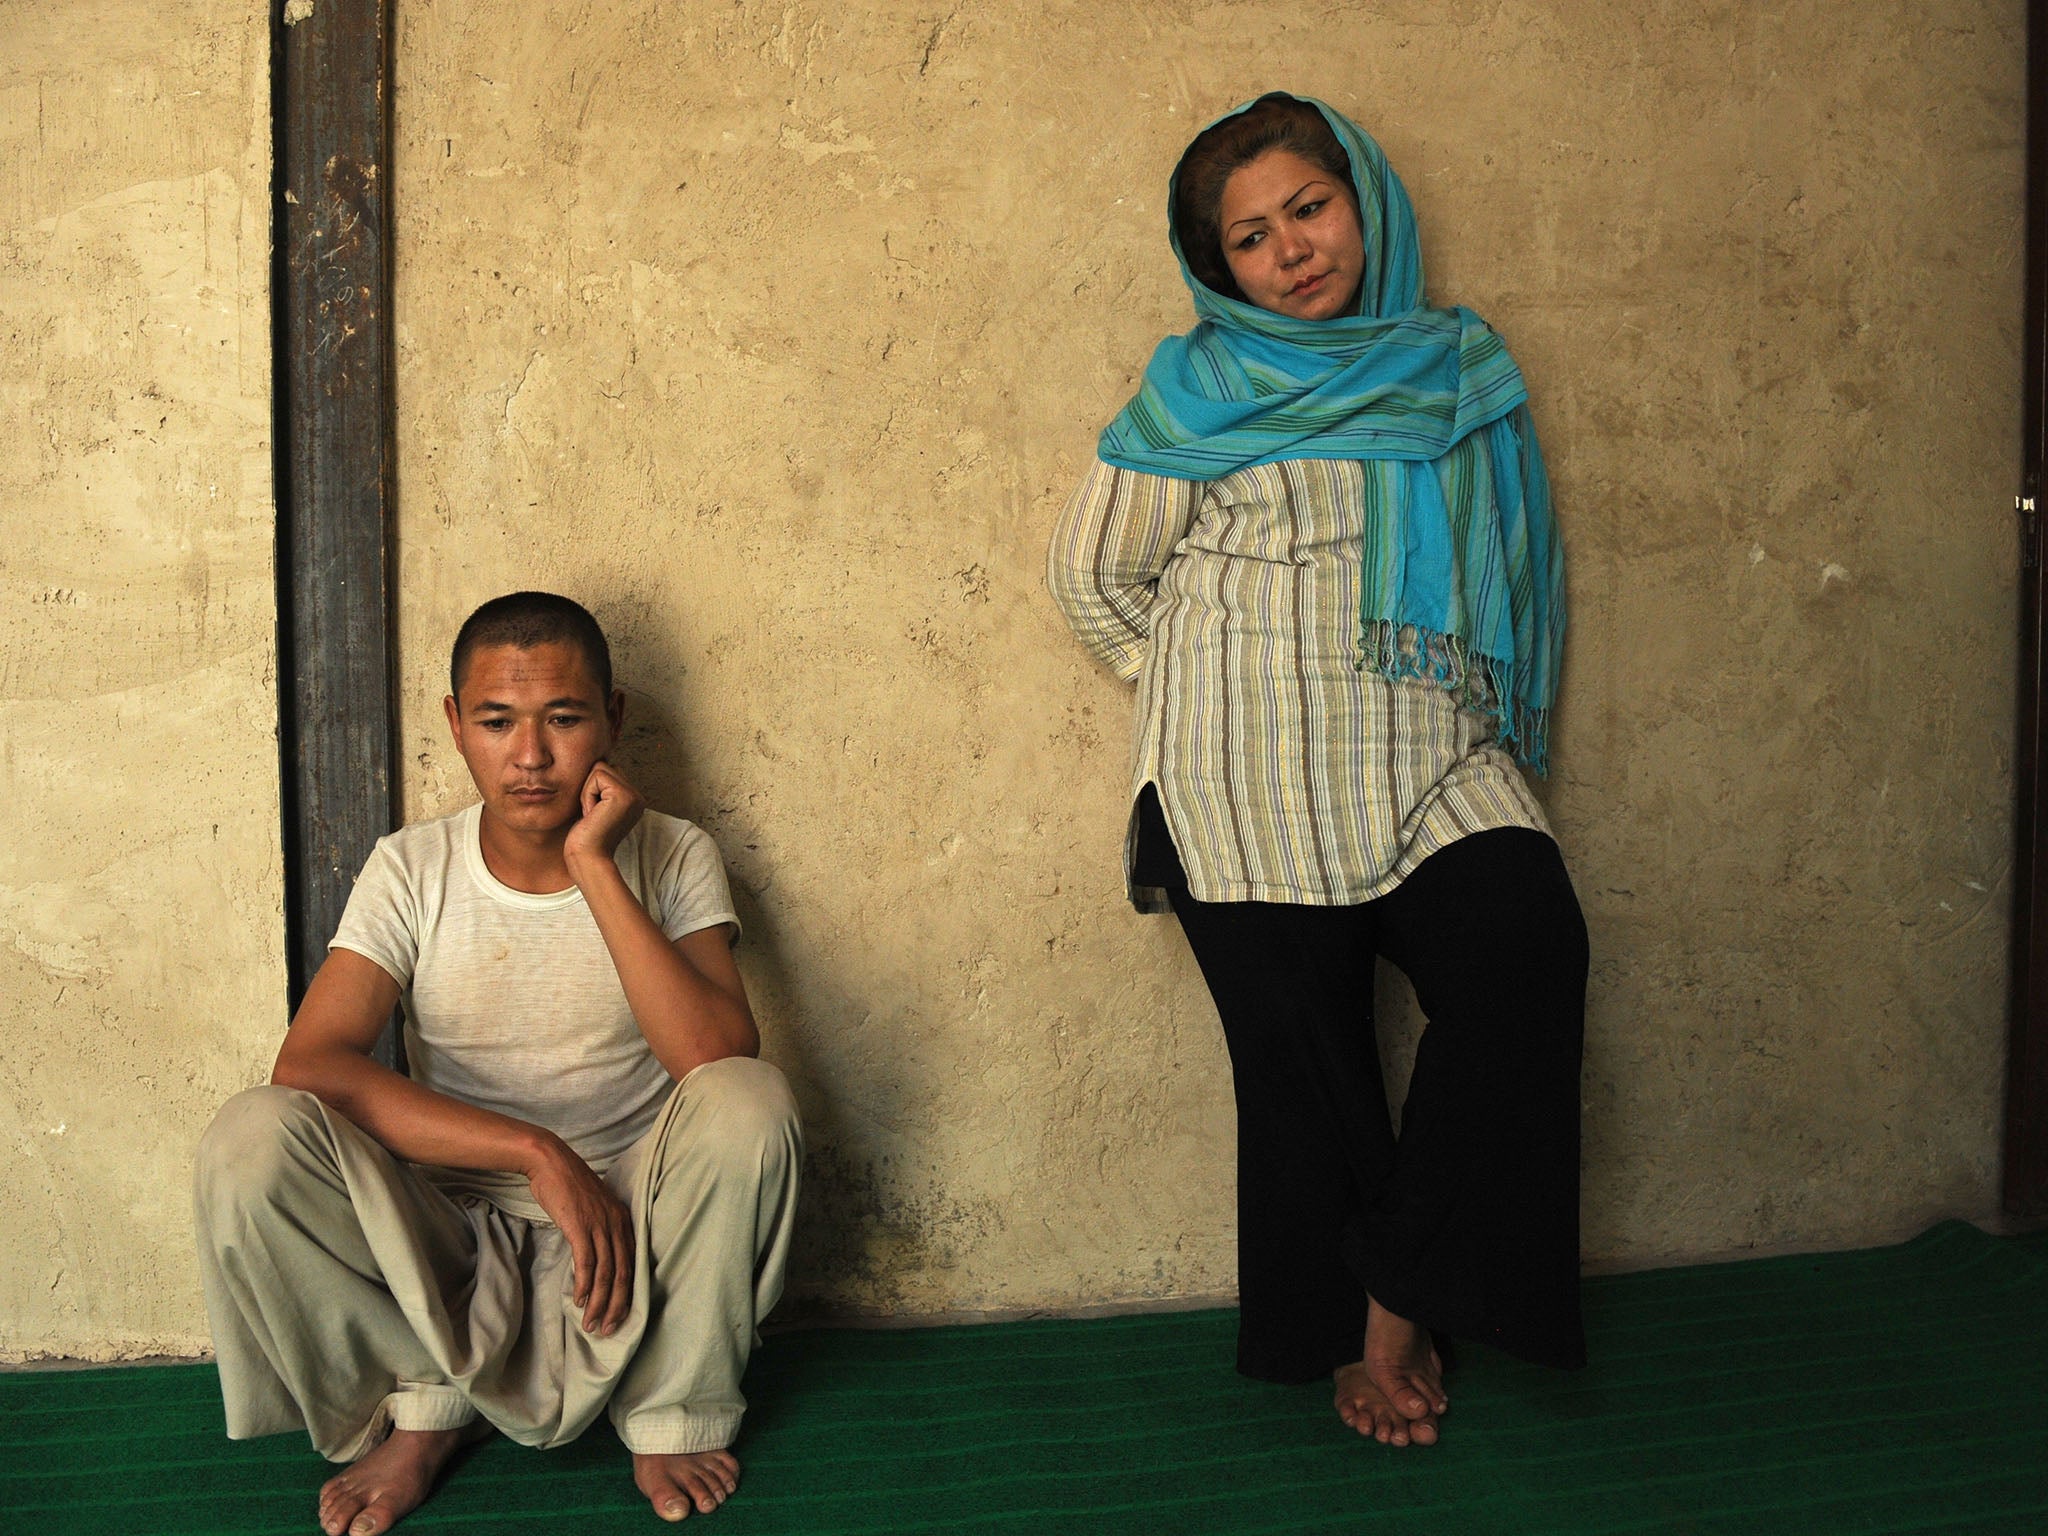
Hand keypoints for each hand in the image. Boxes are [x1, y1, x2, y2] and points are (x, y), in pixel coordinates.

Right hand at [523, 1137, 635, 1334]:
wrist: (551, 1161)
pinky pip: (586, 1263)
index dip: (628, 1295)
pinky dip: (585, 1285)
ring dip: (599, 1303)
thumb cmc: (569, 1186)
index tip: (621, 1317)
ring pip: (606, 1274)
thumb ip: (599, 1232)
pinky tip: (580, 1300)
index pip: (632, 1266)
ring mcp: (599, 1225)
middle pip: (623, 1275)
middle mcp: (616, 1225)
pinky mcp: (580, 1226)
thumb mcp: (593, 1209)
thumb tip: (595, 1261)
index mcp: (623, 1221)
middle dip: (617, 1306)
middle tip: (608, 1330)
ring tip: (590, 1323)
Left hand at [564, 759, 643, 867]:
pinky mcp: (623, 795)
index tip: (593, 815)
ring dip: (588, 791)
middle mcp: (638, 796)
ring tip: (592, 814)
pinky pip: (596, 776)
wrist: (588, 860)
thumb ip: (599, 790)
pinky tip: (591, 814)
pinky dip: (587, 794)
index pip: (607, 772)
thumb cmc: (584, 839)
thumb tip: (593, 765)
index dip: (592, 789)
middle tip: (592, 814)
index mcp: (633, 800)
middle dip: (590, 787)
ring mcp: (633, 795)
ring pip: (600, 768)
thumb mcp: (594, 809)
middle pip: (604, 766)